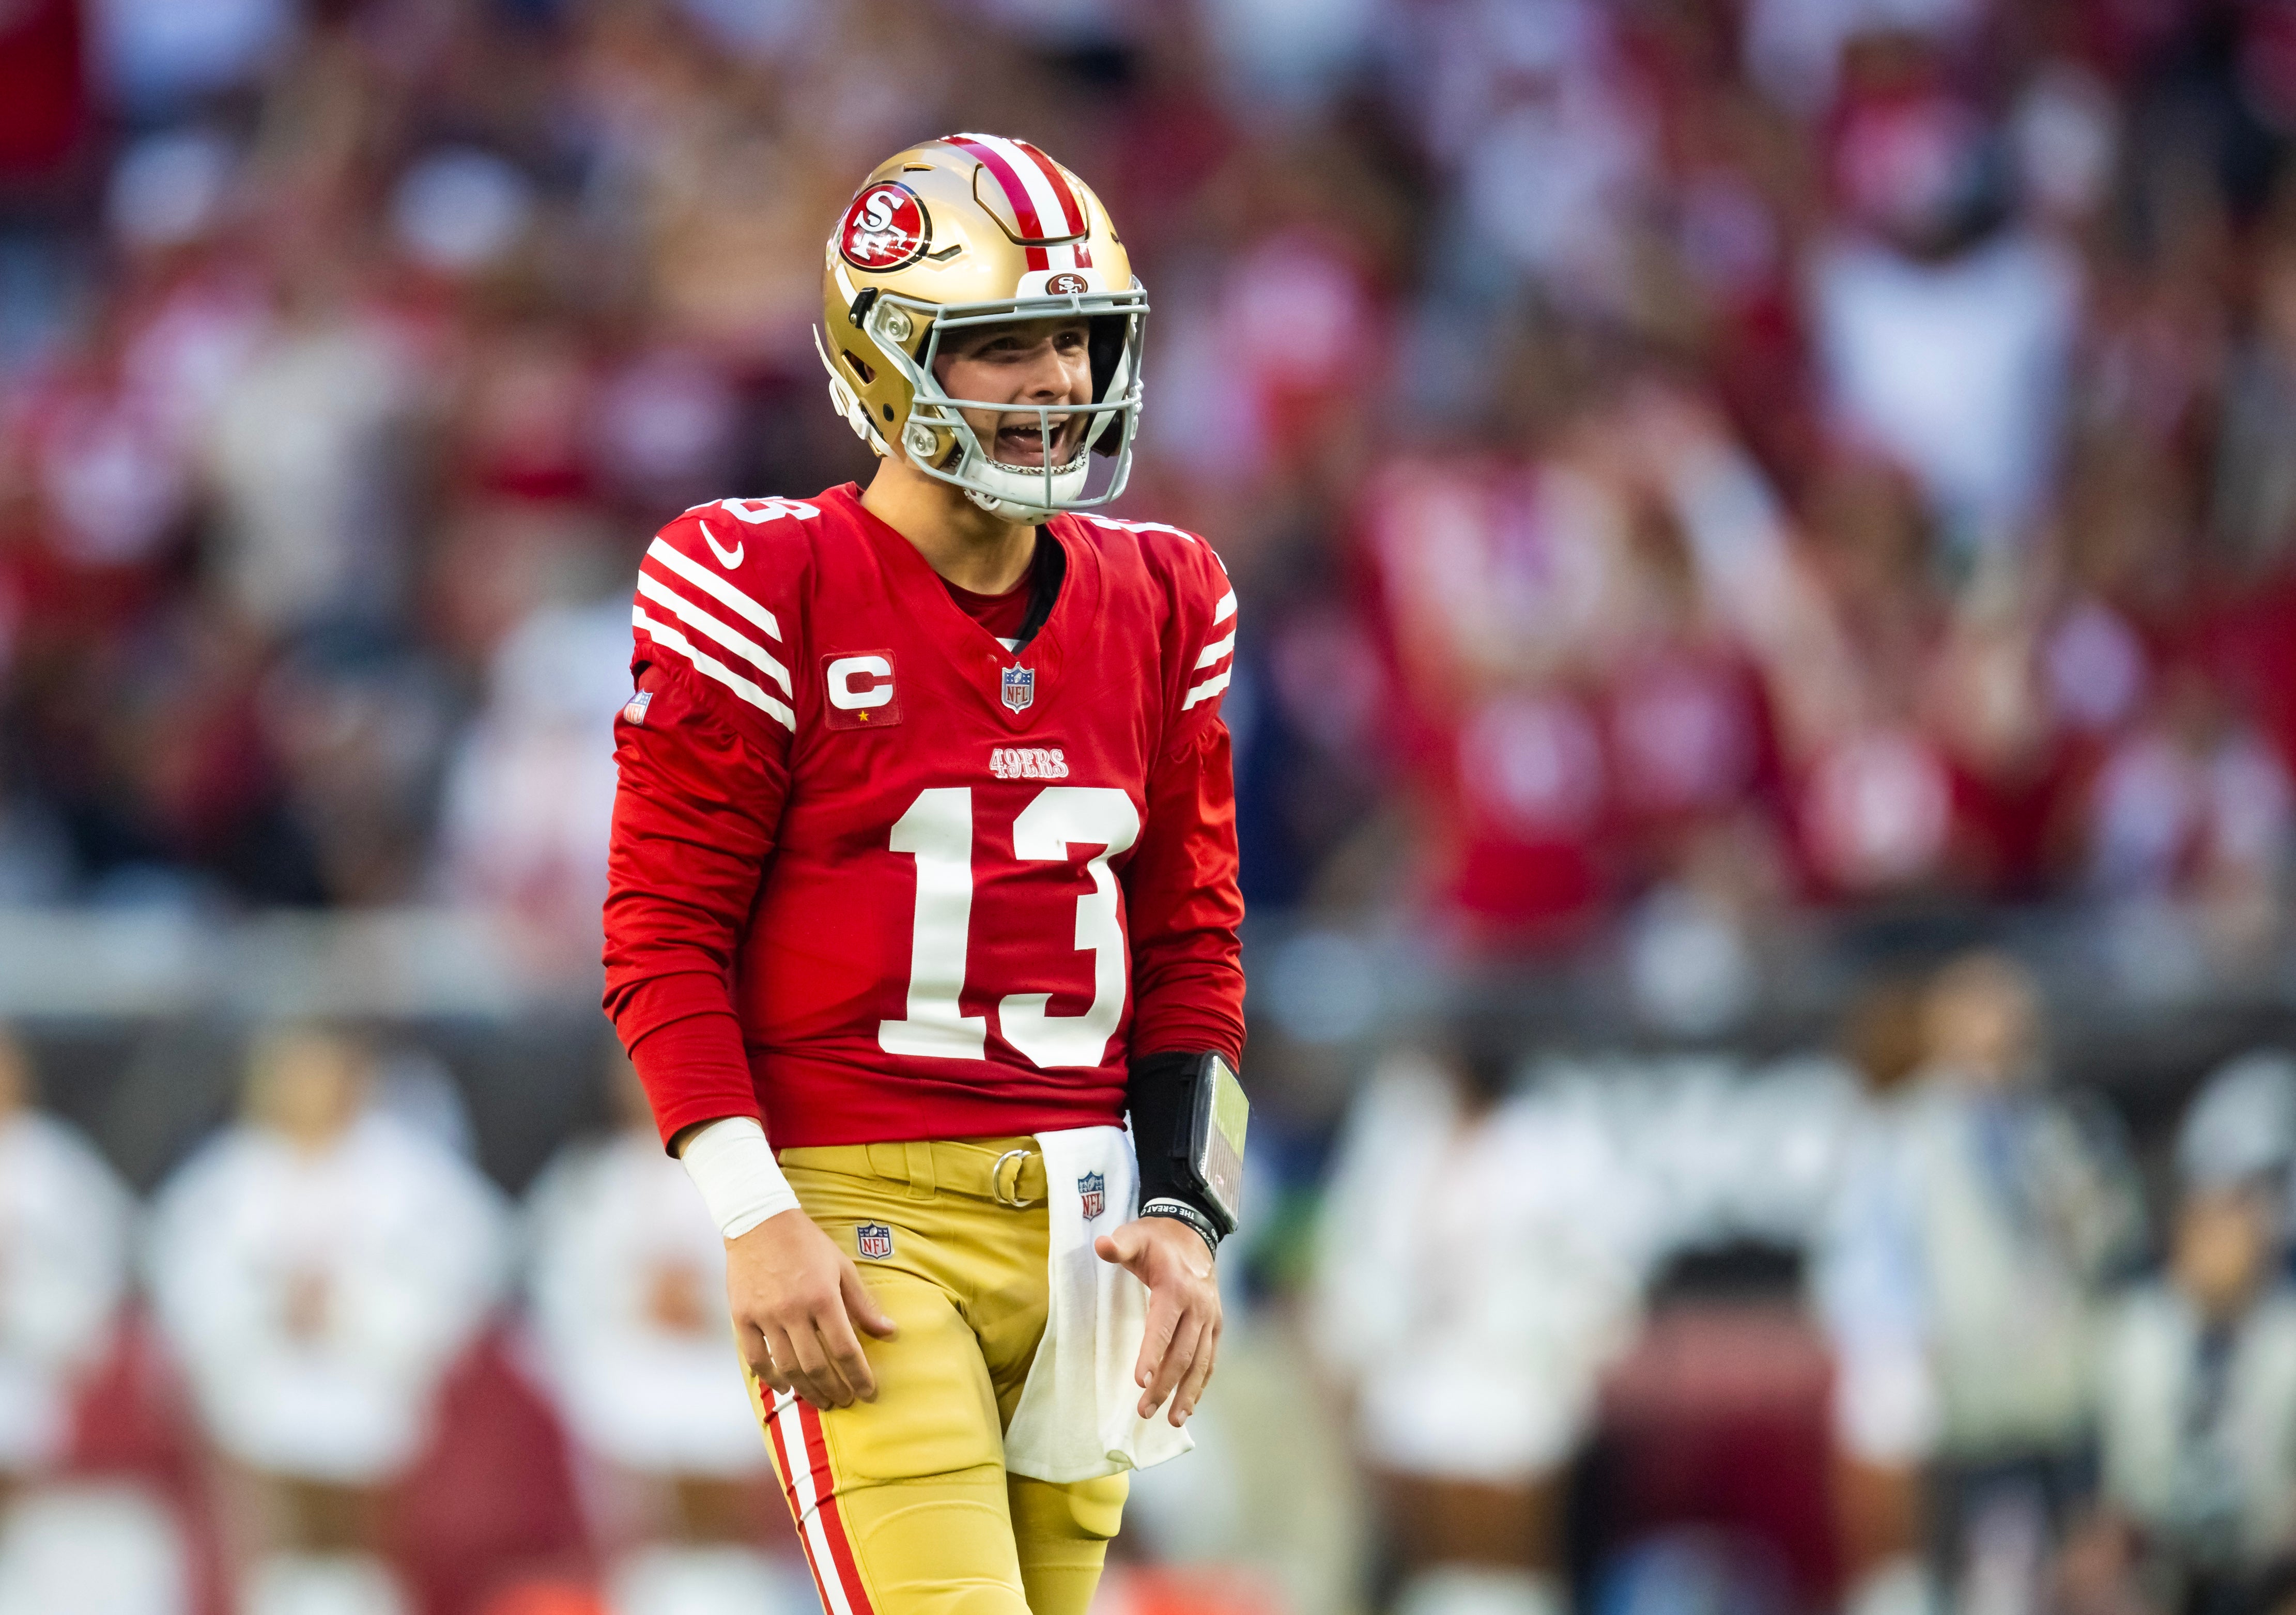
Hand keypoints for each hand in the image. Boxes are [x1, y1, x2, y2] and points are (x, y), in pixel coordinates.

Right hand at [726, 1209, 897, 1411]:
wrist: (759, 1221)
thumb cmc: (807, 1243)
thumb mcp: (842, 1267)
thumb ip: (863, 1304)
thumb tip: (890, 1333)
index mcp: (823, 1297)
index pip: (846, 1349)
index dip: (860, 1377)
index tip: (869, 1393)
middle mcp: (793, 1310)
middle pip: (816, 1366)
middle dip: (835, 1389)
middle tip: (845, 1401)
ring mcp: (765, 1315)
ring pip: (787, 1367)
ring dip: (806, 1390)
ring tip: (821, 1400)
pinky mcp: (742, 1316)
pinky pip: (755, 1358)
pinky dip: (770, 1377)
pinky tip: (784, 1387)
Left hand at [1094, 1216, 1219, 1425]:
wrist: (1194, 1232)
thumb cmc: (1157, 1240)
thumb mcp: (1136, 1236)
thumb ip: (1120, 1245)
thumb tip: (1101, 1245)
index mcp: (1176, 1287)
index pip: (1162, 1327)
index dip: (1152, 1354)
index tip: (1140, 1381)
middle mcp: (1198, 1306)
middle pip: (1182, 1353)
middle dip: (1164, 1385)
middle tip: (1144, 1411)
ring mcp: (1210, 1318)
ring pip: (1200, 1362)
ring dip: (1187, 1393)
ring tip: (1173, 1420)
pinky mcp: (1216, 1325)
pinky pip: (1210, 1359)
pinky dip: (1202, 1384)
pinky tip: (1190, 1405)